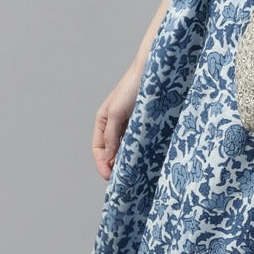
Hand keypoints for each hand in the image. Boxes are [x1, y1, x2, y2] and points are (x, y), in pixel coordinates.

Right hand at [92, 64, 141, 180]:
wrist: (155, 72)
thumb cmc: (132, 88)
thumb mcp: (117, 113)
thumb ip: (111, 136)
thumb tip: (108, 159)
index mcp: (103, 121)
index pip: (98, 149)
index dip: (102, 164)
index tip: (110, 177)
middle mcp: (115, 124)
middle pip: (111, 151)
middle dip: (114, 166)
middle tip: (124, 180)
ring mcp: (130, 125)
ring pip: (125, 148)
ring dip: (127, 160)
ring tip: (134, 174)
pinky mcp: (144, 124)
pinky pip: (138, 142)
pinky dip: (138, 152)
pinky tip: (144, 160)